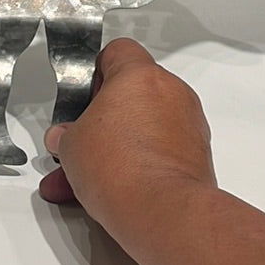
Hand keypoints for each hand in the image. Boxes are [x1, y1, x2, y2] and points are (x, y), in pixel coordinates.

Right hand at [39, 38, 216, 248]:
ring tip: (90, 177)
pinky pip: (162, 152)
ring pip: (146, 127)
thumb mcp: (70, 145)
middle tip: (84, 138)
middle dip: (105, 119)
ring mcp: (188, 125)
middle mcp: (171, 93)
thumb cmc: (123, 169)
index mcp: (140, 76)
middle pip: (133, 93)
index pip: (118, 52)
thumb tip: (66, 140)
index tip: (84, 92)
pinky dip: (140, 166)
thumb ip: (67, 135)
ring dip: (120, 146)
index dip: (96, 71)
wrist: (161, 212)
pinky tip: (114, 190)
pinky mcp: (198, 156)